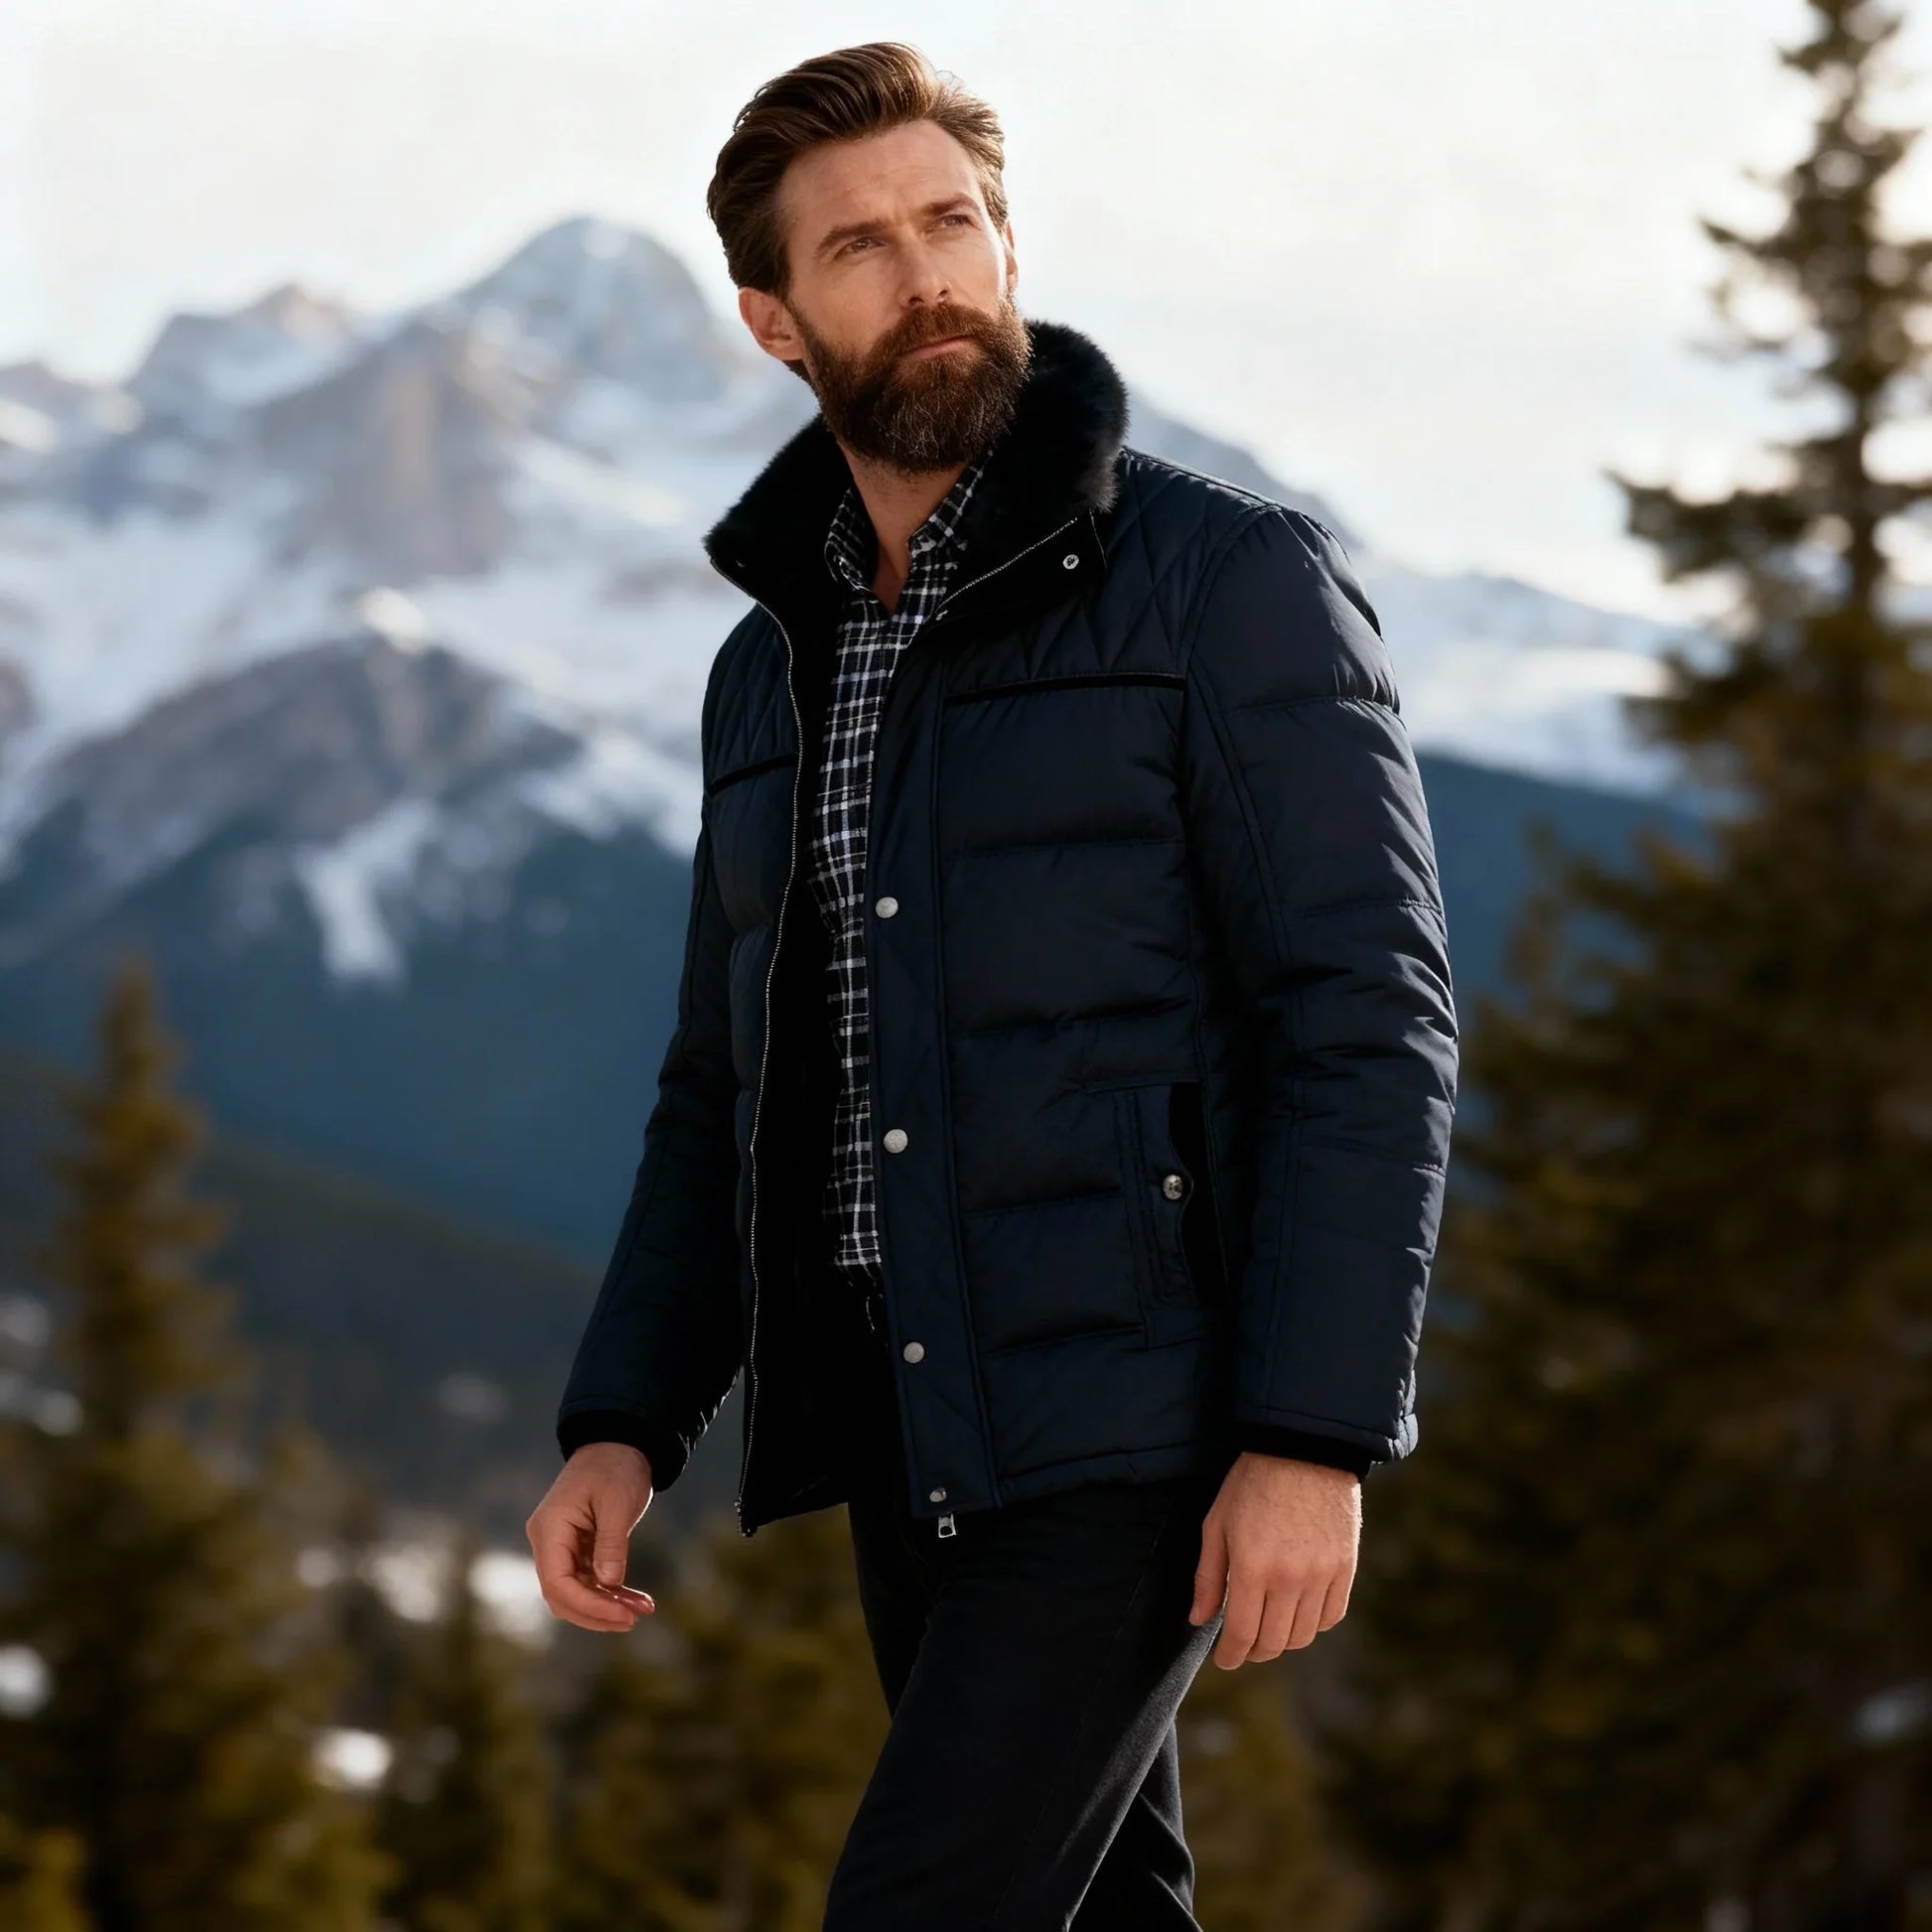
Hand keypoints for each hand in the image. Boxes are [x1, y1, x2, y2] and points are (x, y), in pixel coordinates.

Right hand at [526, 1443, 659, 1631]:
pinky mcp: (576, 1550)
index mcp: (549, 1529)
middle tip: (634, 1620)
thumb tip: (608, 1585)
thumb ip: (611, 1544)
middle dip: (597, 1612)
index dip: (589, 1606)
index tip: (623, 1615)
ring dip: (606, 1605)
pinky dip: (610, 1592)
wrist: (617, 1444)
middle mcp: (548, 1542)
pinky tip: (635, 1599)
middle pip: (562, 1595)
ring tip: (643, 1609)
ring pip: (575, 1592)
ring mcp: (560, 1547)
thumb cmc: (615, 1466)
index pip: (558, 1583)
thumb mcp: (618, 1502)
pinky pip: (588, 1581)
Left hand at [1188, 1450, 1359, 1666]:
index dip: (1230, 1655)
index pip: (1241, 1634)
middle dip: (1254, 1652)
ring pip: (1303, 1636)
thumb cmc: (1251, 1484)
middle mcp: (1289, 1579)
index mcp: (1251, 1568)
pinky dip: (1313, 1623)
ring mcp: (1321, 1575)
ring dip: (1283, 1640)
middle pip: (1273, 1642)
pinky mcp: (1345, 1568)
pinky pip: (1331, 1616)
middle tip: (1243, 1646)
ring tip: (1269, 1627)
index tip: (1224, 1660)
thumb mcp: (1217, 1524)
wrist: (1303, 1451)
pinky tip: (1298, 1612)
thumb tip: (1199, 1620)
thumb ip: (1207, 1576)